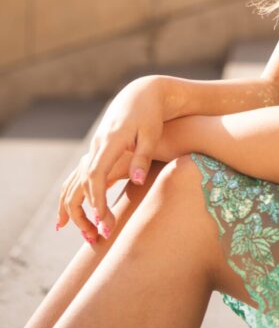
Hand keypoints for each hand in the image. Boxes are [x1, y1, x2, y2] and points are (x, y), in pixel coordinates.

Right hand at [56, 76, 165, 239]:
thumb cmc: (151, 114)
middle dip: (91, 210)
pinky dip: (78, 195)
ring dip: (81, 207)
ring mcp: (95, 147)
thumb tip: (136, 180)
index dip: (97, 199)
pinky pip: (82, 175)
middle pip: (84, 182)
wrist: (142, 93)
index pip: (96, 174)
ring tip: (89, 233)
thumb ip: (143, 157)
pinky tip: (77, 214)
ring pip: (80, 180)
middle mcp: (97, 145)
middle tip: (103, 234)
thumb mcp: (151, 133)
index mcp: (110, 141)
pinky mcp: (98, 149)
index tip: (102, 220)